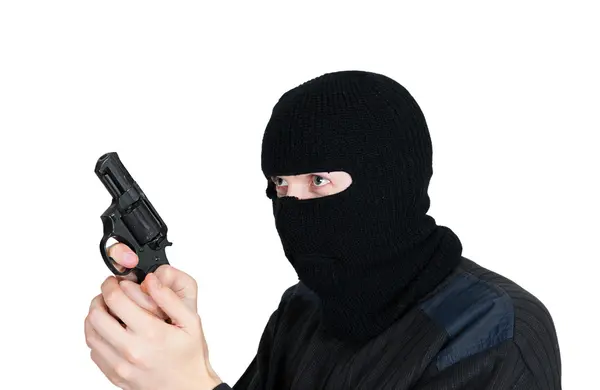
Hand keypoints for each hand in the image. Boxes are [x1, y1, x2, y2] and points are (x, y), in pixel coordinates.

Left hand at [84, 244, 221, 389]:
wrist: (188, 388)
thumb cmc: (190, 357)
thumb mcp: (191, 322)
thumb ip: (170, 299)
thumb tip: (152, 280)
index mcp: (151, 333)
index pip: (116, 300)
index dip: (111, 285)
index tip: (115, 281)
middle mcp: (131, 350)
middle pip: (96, 315)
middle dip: (99, 298)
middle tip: (108, 293)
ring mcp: (120, 365)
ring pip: (90, 334)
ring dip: (94, 317)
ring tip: (107, 310)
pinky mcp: (114, 375)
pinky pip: (94, 352)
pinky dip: (97, 336)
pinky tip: (110, 331)